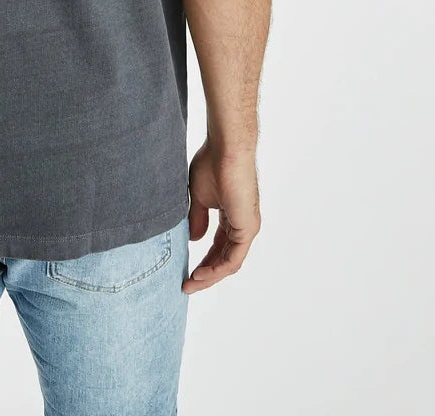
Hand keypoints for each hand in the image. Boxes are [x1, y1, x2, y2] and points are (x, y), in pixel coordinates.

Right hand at [182, 139, 259, 293]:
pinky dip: (217, 269)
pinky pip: (233, 258)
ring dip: (210, 276)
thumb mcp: (198, 197)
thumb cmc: (212, 164)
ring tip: (190, 283)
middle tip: (186, 284)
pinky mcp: (247, 228)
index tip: (186, 271)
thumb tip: (195, 240)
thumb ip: (198, 218)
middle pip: (225, 258)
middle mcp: (242, 224)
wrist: (225, 149)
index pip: (219, 246)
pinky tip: (201, 274)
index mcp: (232, 216)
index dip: (203, 260)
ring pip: (230, 262)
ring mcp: (247, 227)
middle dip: (206, 274)